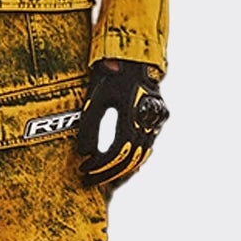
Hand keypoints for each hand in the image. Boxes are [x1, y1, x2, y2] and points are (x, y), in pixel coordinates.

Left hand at [76, 59, 168, 187]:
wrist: (135, 60)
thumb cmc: (112, 77)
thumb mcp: (95, 100)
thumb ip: (89, 127)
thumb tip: (83, 153)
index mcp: (130, 118)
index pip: (115, 153)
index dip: (98, 166)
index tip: (83, 170)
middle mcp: (146, 123)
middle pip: (129, 160)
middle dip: (107, 174)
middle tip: (89, 180)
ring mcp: (155, 122)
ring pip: (141, 156)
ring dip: (121, 170)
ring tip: (104, 178)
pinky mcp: (158, 120)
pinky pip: (147, 147)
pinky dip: (134, 159)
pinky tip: (122, 165)